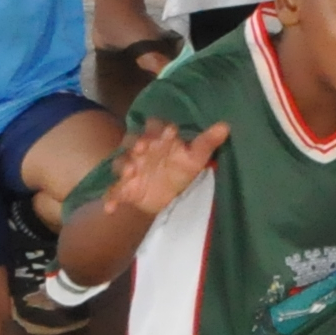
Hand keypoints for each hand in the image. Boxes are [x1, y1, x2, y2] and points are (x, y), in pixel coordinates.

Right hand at [94, 115, 227, 226]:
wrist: (168, 194)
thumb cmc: (181, 168)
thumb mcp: (196, 156)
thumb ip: (207, 141)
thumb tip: (225, 126)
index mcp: (159, 139)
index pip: (156, 127)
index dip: (160, 128)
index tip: (170, 132)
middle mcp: (142, 151)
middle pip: (133, 141)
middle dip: (136, 142)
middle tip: (142, 147)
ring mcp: (131, 169)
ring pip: (121, 163)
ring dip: (124, 166)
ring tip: (131, 172)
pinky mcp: (124, 188)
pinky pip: (113, 192)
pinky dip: (110, 199)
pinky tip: (110, 208)